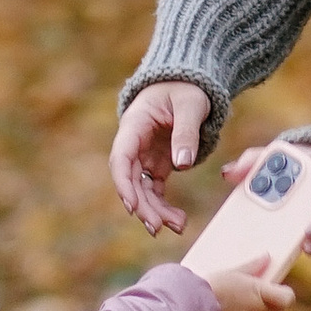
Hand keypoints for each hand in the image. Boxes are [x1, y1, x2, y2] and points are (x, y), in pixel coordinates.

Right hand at [111, 80, 210, 236]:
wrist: (189, 84)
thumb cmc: (186, 88)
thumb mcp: (190, 104)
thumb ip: (186, 131)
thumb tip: (182, 163)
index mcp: (134, 125)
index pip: (121, 158)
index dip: (123, 184)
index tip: (132, 205)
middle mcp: (134, 144)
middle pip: (130, 180)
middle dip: (142, 205)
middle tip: (157, 227)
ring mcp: (144, 156)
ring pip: (142, 189)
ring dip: (155, 210)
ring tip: (176, 227)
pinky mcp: (157, 164)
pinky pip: (156, 190)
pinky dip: (163, 206)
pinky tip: (177, 220)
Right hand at [207, 264, 295, 310]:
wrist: (193, 310)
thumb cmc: (212, 287)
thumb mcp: (232, 271)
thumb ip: (252, 266)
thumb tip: (267, 256)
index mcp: (261, 292)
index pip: (287, 298)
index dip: (285, 295)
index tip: (278, 290)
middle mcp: (260, 310)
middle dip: (270, 305)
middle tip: (255, 297)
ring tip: (241, 308)